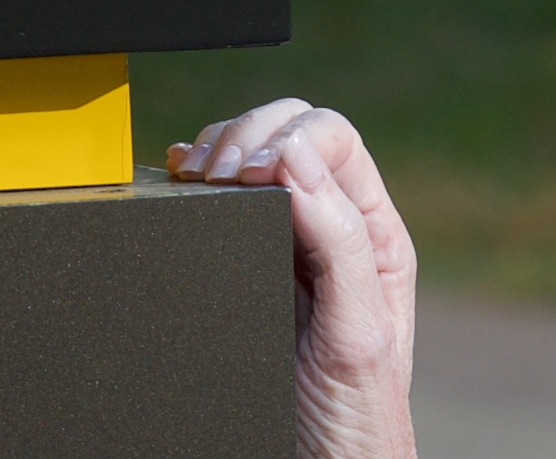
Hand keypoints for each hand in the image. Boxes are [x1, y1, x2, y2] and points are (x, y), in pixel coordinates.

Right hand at [170, 99, 417, 458]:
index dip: (287, 135)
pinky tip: (182, 184)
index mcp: (373, 236)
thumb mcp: (358, 332)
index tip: (249, 171)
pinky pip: (219, 207)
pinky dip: (193, 183)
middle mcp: (332, 232)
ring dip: (216, 151)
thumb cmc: (355, 421)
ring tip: (194, 175)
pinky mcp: (242, 273)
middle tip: (211, 172)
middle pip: (289, 135)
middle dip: (244, 135)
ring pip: (251, 161)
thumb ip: (341, 244)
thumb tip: (300, 158)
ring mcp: (284, 250)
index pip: (334, 141)